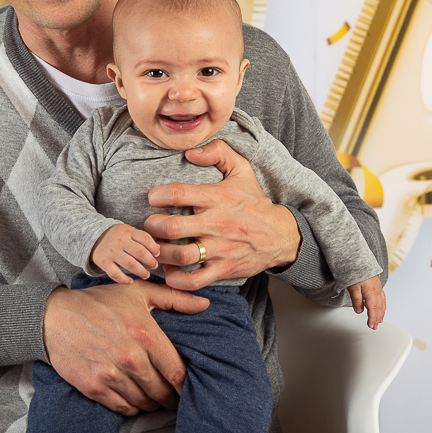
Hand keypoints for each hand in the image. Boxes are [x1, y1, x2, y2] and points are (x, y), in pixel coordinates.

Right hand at [42, 281, 209, 414]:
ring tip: (156, 401)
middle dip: (171, 398)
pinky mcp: (92, 386)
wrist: (54, 316)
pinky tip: (134, 401)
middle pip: (162, 391)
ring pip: (143, 402)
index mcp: (146, 334)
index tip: (189, 389)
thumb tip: (205, 304)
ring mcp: (110, 374)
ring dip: (152, 404)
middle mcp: (130, 357)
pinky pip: (121, 408)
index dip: (186, 386)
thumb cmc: (100, 302)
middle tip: (175, 399)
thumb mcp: (139, 293)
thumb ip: (175, 298)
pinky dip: (131, 408)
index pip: (177, 371)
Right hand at [91, 224, 159, 283]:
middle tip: (154, 266)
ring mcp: (111, 252)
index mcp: (128, 232)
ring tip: (146, 275)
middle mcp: (120, 241)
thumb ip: (143, 239)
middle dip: (150, 261)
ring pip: (130, 264)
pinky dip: (124, 280)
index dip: (154, 248)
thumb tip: (158, 250)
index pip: (145, 238)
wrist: (95, 237)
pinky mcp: (104, 262)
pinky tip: (130, 281)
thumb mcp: (130, 232)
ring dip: (141, 271)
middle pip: (139, 252)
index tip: (157, 255)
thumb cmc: (119, 237)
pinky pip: (115, 274)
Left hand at [144, 140, 301, 291]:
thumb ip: (218, 152)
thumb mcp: (242, 170)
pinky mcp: (223, 269)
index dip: (157, 195)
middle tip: (151, 225)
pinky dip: (177, 278)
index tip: (154, 198)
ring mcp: (220, 249)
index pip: (178, 193)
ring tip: (157, 247)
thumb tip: (190, 152)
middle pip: (171, 228)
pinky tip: (171, 270)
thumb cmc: (254, 202)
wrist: (280, 235)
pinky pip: (194, 280)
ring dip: (160, 253)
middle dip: (152, 227)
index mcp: (217, 198)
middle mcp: (216, 224)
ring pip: (180, 255)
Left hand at [349, 276, 385, 329]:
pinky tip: (381, 308)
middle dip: (377, 318)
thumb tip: (359, 311)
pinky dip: (382, 305)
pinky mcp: (377, 286)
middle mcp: (377, 291)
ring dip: (381, 313)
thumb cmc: (356, 272)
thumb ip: (356, 300)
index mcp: (371, 292)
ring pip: (382, 303)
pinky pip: (382, 298)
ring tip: (379, 320)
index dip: (372, 318)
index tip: (371, 326)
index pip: (373, 309)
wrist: (359, 260)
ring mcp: (378, 288)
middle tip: (374, 327)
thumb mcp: (353, 287)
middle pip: (379, 308)